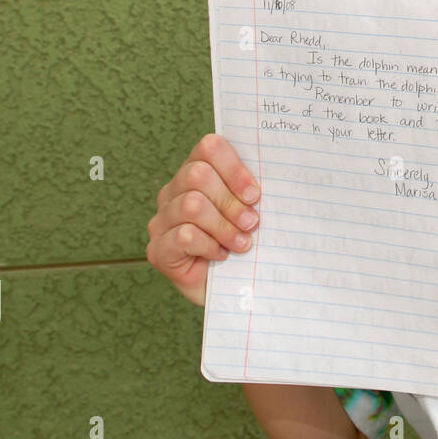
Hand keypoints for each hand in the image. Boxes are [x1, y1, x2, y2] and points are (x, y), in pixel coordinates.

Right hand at [146, 133, 261, 306]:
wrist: (232, 290)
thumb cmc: (244, 244)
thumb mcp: (252, 212)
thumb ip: (254, 191)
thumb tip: (279, 174)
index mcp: (197, 173)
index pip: (208, 147)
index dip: (234, 168)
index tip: (255, 194)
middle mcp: (174, 192)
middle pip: (197, 175)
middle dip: (231, 202)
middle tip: (252, 223)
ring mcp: (162, 220)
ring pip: (191, 205)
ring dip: (224, 226)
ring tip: (242, 243)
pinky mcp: (158, 249)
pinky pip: (184, 236)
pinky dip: (209, 246)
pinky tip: (221, 255)